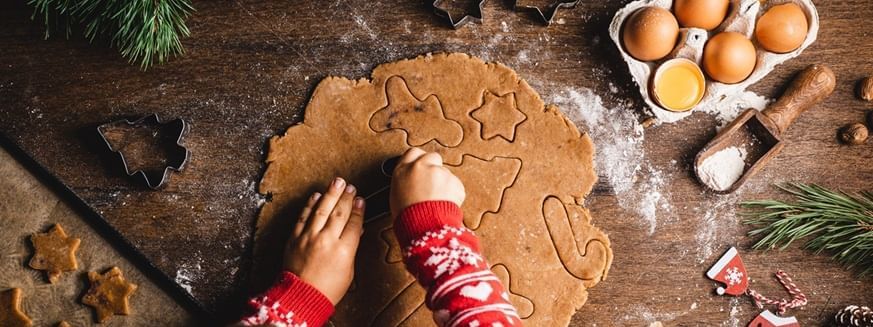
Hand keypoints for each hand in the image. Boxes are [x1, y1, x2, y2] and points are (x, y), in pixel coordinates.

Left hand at [283, 177, 364, 304]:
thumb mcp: (348, 271)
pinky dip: (310, 204)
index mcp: (343, 250)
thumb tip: (356, 232)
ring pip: (322, 209)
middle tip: (350, 187)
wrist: (301, 297)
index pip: (354, 223)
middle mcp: (326, 240)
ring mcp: (309, 237)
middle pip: (339, 212)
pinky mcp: (295, 238)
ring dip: (330, 194)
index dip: (359, 209)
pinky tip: (316, 196)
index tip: (361, 200)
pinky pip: (303, 216)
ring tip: (337, 182)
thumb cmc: (327, 289)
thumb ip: (351, 248)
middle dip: (346, 197)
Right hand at [389, 148, 464, 217]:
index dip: (419, 160)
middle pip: (432, 157)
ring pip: (445, 173)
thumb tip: (412, 182)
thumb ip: (405, 182)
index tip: (422, 167)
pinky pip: (456, 185)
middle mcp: (421, 167)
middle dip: (434, 167)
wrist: (424, 227)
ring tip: (437, 201)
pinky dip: (454, 194)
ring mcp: (439, 173)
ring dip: (444, 183)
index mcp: (403, 170)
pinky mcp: (454, 181)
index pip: (413, 153)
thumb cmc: (408, 217)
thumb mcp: (396, 196)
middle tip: (433, 183)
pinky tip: (445, 204)